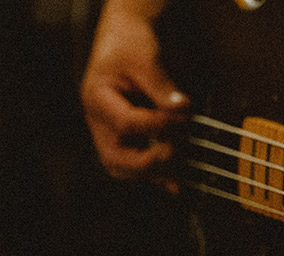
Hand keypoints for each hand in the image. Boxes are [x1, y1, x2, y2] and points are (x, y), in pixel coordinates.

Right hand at [81, 0, 188, 192]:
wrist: (129, 42)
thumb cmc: (132, 46)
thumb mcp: (147, 58)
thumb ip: (162, 86)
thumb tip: (182, 109)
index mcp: (98, 99)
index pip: (126, 124)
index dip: (158, 125)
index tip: (184, 116)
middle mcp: (101, 123)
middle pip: (115, 160)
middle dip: (148, 163)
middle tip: (176, 152)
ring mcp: (112, 135)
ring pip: (124, 169)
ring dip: (154, 174)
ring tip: (182, 168)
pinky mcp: (129, 141)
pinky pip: (139, 167)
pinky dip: (159, 177)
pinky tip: (179, 183)